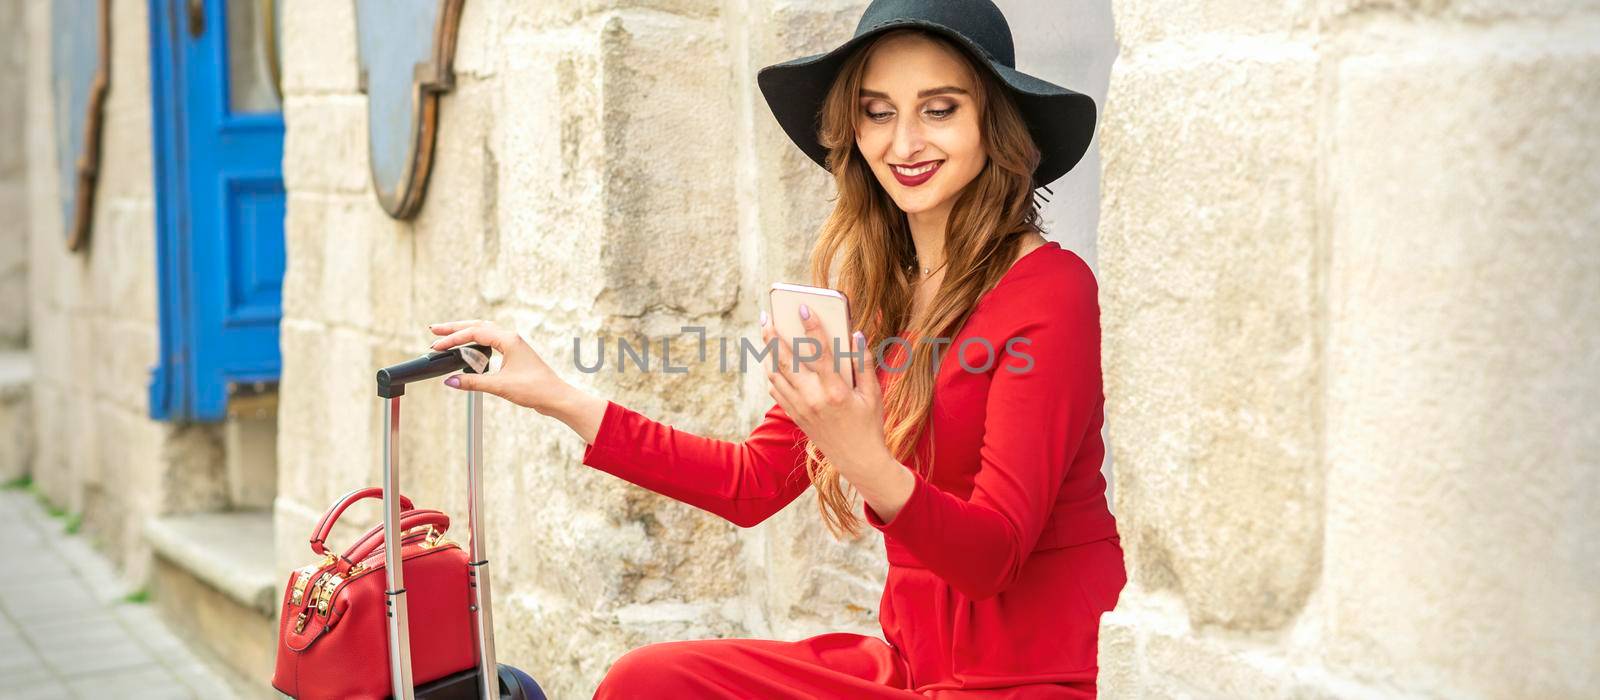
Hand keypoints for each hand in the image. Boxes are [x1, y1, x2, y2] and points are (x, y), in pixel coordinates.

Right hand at [428, 320, 570, 412]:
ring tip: (446, 337)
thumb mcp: (500, 386)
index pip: (474, 333)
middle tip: (434, 330)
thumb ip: (473, 382)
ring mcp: (513, 346)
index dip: (453, 339)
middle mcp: (511, 338)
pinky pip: (490, 342)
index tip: (437, 346)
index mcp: (508, 340)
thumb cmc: (535, 389)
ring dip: (465, 333)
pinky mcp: (514, 355)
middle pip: (477, 325)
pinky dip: (475, 343)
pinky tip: (468, 350)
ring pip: (484, 332)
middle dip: (455, 328)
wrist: (556, 397)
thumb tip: (450, 381)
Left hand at [760, 305, 888, 481]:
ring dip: (768, 352)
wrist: (858, 461)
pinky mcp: (795, 416)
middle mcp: (814, 399)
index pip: (820, 353)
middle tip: (768, 316)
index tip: (804, 308)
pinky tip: (773, 360)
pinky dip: (772, 373)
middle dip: (774, 336)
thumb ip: (864, 363)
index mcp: (836, 391)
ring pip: (775, 375)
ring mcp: (801, 409)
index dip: (812, 328)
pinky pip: (776, 390)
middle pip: (787, 361)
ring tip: (766, 334)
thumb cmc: (870, 425)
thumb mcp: (874, 394)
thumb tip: (856, 335)